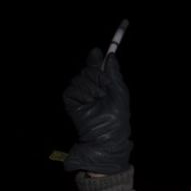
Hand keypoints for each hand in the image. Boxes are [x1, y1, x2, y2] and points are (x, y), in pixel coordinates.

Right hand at [63, 48, 131, 173]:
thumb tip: (109, 55)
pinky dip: (82, 95)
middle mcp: (90, 88)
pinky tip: (88, 104)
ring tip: (97, 103)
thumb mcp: (120, 92)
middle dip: (98, 79)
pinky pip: (73, 88)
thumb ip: (114, 73)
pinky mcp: (70, 100)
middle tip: (104, 94)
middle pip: (88, 70)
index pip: (97, 66)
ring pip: (80, 78)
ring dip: (91, 89)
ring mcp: (79, 94)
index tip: (97, 52)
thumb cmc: (117, 118)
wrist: (106, 138)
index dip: (96, 59)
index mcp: (103, 86)